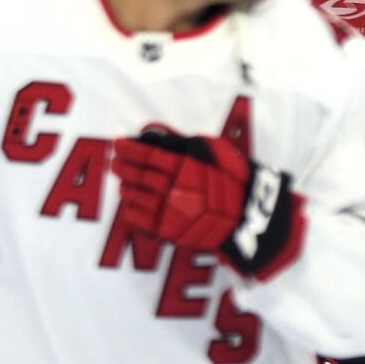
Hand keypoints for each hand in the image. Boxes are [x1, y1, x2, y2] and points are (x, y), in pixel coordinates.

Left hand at [110, 130, 303, 277]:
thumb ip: (179, 142)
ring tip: (123, 182)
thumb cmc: (233, 181)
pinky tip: (130, 203)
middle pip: (138, 175)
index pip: (147, 155)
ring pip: (136, 196)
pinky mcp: (170, 231)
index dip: (129, 148)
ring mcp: (170, 211)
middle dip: (122, 167)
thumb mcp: (212, 151)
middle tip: (114, 162)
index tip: (117, 143)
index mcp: (184, 168)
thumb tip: (152, 132)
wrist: (250, 219)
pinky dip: (130, 209)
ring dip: (125, 187)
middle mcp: (174, 189)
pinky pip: (140, 219)